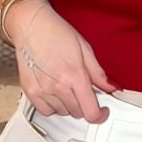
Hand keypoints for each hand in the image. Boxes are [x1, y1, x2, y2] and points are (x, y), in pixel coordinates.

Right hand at [5, 0, 117, 121]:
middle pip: (78, 112)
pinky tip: (54, 92)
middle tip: (82, 88)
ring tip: (66, 85)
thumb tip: (112, 87)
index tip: (102, 111)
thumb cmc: (56, 32)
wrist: (31, 25)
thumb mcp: (84, 48)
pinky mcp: (30, 91)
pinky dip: (53, 106)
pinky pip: (46, 111)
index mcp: (74, 74)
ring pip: (63, 112)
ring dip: (69, 104)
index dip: (100, 116)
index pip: (90, 111)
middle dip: (84, 103)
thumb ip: (98, 73)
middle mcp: (58, 85)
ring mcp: (42, 90)